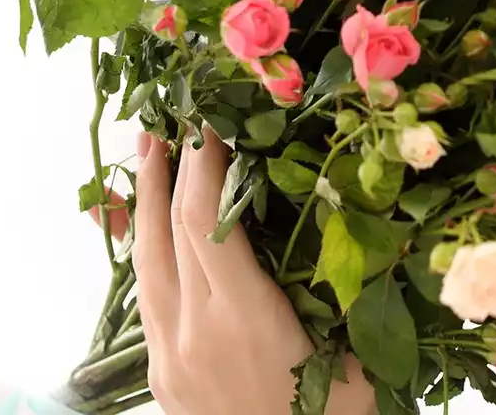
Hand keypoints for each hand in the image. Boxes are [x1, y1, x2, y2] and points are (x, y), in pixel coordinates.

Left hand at [117, 126, 373, 414]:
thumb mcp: (352, 350)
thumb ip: (334, 285)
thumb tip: (339, 212)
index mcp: (243, 319)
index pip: (207, 219)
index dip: (206, 163)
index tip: (214, 121)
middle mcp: (193, 333)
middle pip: (164, 231)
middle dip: (164, 168)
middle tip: (167, 117)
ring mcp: (168, 357)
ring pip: (144, 264)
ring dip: (143, 204)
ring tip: (147, 154)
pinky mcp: (161, 377)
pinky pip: (148, 298)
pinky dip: (149, 251)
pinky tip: (153, 231)